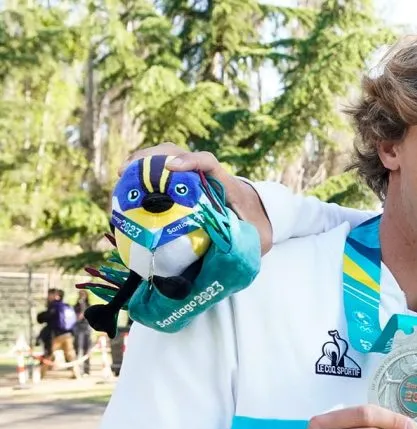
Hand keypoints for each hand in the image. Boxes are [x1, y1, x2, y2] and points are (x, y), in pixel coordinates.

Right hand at [118, 143, 273, 253]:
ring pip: (165, 157)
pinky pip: (160, 172)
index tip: (172, 167)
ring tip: (121, 175)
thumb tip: (228, 251)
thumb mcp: (258, 236)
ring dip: (142, 162)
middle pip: (177, 152)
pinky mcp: (183, 184)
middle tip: (129, 170)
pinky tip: (125, 186)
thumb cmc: (256, 227)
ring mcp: (192, 177)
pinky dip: (142, 175)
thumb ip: (249, 242)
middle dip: (153, 156)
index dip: (190, 160)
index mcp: (226, 183)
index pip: (208, 162)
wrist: (257, 217)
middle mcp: (206, 175)